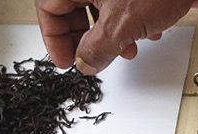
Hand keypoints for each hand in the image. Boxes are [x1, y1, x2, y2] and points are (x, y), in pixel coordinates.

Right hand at [36, 0, 197, 74]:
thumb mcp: (121, 25)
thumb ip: (98, 48)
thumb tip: (85, 63)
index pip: (48, 7)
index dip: (55, 38)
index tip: (66, 62)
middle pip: (74, 10)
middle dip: (86, 39)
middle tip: (94, 60)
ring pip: (101, 11)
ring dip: (113, 37)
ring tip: (128, 51)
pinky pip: (124, 8)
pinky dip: (132, 25)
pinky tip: (148, 33)